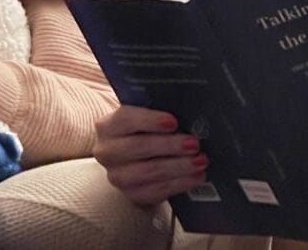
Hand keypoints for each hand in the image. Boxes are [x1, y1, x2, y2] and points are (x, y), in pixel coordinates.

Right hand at [93, 106, 207, 205]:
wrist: (136, 160)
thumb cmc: (145, 131)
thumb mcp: (146, 118)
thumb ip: (159, 112)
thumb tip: (188, 113)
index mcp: (108, 126)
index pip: (126, 119)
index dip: (150, 120)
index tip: (174, 122)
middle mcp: (107, 152)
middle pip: (138, 147)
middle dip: (170, 145)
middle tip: (194, 144)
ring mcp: (117, 176)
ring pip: (148, 172)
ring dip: (178, 166)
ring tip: (200, 161)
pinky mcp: (132, 194)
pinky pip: (157, 190)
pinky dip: (180, 183)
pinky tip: (196, 177)